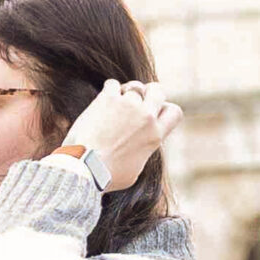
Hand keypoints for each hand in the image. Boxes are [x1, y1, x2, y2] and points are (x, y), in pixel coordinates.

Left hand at [61, 78, 183, 188]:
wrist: (85, 168)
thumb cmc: (107, 175)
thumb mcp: (135, 169)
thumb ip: (143, 150)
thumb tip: (141, 143)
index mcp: (155, 135)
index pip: (174, 112)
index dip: (164, 110)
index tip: (152, 114)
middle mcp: (146, 117)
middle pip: (157, 90)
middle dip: (148, 93)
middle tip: (135, 102)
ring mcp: (128, 105)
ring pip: (134, 87)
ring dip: (125, 94)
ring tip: (113, 107)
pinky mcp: (108, 99)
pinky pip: (113, 84)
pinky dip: (108, 91)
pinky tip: (101, 104)